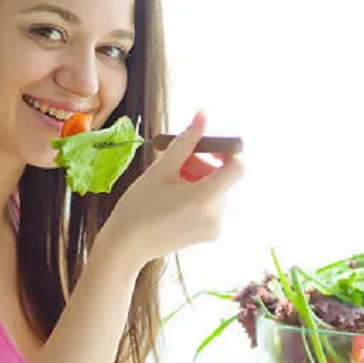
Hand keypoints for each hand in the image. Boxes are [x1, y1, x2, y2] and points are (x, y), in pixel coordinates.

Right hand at [101, 110, 244, 267]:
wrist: (126, 247)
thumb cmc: (138, 207)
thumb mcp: (161, 169)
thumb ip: (186, 141)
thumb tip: (203, 114)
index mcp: (207, 197)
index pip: (238, 166)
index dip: (226, 150)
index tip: (204, 146)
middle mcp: (217, 215)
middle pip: (223, 177)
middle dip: (202, 164)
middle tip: (175, 161)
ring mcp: (214, 228)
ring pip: (216, 190)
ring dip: (197, 179)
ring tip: (168, 182)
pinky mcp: (208, 235)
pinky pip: (210, 205)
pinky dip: (197, 195)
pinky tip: (172, 197)